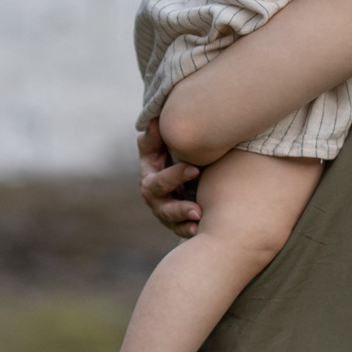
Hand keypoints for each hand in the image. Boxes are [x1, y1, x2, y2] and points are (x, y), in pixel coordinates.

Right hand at [139, 119, 201, 237]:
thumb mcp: (160, 143)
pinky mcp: (176, 221)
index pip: (158, 182)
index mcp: (149, 178)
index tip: (195, 169)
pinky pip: (181, 230)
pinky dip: (189, 231)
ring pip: (172, 222)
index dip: (174, 177)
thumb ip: (156, 134)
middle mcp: (155, 198)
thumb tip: (155, 120)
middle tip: (198, 209)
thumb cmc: (168, 150)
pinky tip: (200, 230)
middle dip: (179, 208)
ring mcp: (164, 211)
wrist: (177, 166)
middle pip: (163, 207)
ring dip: (185, 223)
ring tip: (201, 222)